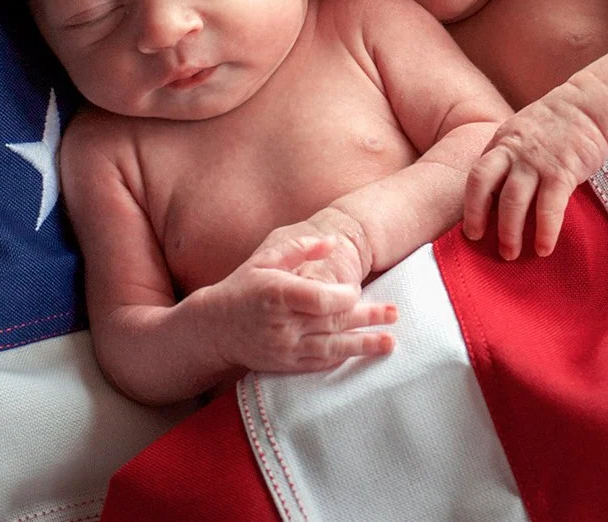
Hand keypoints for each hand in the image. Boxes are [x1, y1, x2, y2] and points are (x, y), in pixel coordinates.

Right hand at [201, 235, 396, 373]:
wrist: (214, 328)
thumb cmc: (243, 287)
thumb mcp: (265, 259)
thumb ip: (299, 249)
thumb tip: (332, 242)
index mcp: (277, 294)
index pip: (320, 299)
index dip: (344, 296)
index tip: (356, 290)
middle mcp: (282, 324)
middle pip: (333, 322)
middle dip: (367, 318)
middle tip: (394, 313)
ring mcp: (285, 348)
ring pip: (331, 347)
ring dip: (363, 345)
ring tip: (390, 343)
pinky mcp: (286, 364)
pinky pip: (319, 362)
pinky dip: (342, 357)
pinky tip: (362, 352)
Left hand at [463, 89, 607, 259]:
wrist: (592, 105)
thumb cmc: (558, 124)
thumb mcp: (523, 133)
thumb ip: (508, 157)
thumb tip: (495, 192)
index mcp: (501, 143)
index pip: (476, 175)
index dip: (470, 204)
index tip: (471, 229)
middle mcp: (513, 151)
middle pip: (484, 184)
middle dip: (478, 216)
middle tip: (481, 243)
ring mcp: (537, 160)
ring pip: (513, 199)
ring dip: (509, 231)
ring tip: (510, 254)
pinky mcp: (563, 171)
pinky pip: (549, 207)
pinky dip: (545, 231)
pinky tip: (544, 249)